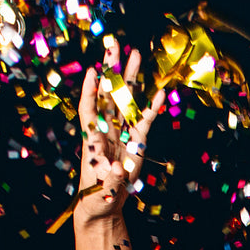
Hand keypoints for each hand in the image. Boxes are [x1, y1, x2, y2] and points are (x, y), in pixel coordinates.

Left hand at [77, 36, 165, 224]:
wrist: (104, 203)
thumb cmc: (95, 196)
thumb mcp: (100, 191)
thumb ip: (110, 180)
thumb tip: (118, 169)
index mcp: (92, 139)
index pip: (88, 109)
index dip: (90, 91)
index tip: (93, 72)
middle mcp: (105, 130)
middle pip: (107, 95)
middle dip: (111, 71)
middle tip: (115, 46)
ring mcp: (121, 133)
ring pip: (125, 100)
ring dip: (130, 79)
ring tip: (135, 55)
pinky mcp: (136, 142)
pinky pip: (144, 121)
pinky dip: (152, 107)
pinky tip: (160, 92)